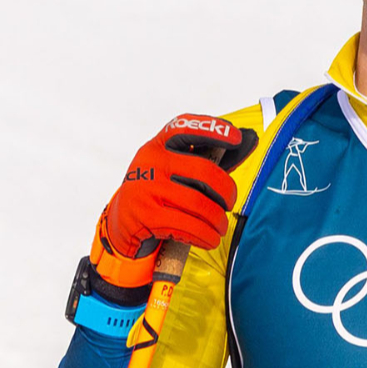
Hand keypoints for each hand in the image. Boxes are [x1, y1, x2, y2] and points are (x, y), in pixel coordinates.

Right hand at [90, 114, 257, 289]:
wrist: (121, 225)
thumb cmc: (157, 194)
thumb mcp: (170, 171)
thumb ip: (200, 160)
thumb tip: (245, 147)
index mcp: (157, 146)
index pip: (186, 129)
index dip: (214, 130)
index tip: (236, 138)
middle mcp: (150, 162)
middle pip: (205, 172)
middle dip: (227, 191)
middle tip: (230, 203)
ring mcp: (145, 188)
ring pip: (200, 203)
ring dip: (218, 220)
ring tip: (220, 226)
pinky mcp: (145, 216)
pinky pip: (188, 226)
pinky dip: (206, 235)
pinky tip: (210, 239)